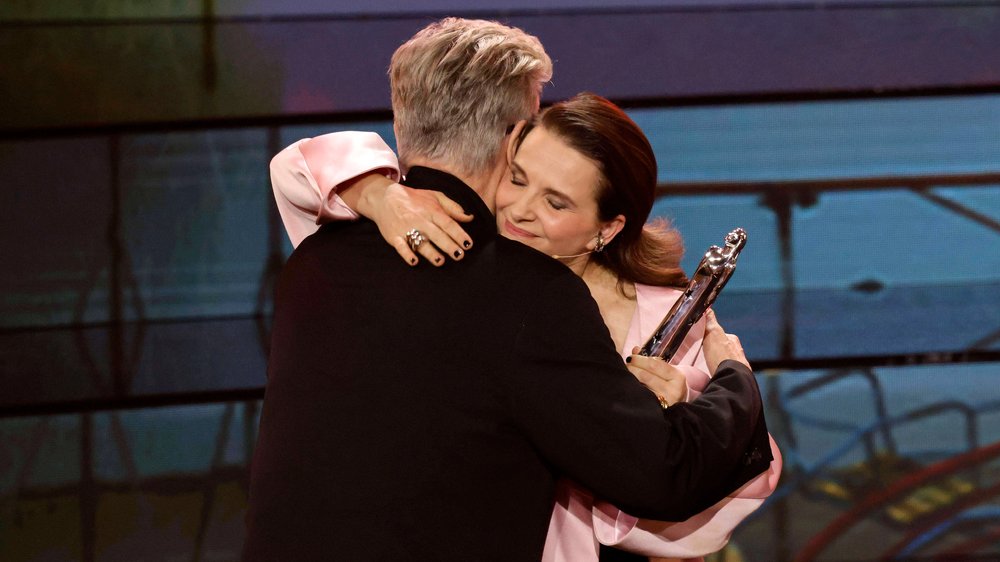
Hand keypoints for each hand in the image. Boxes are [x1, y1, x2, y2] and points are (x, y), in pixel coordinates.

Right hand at [355, 177, 473, 266]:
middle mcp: (420, 220)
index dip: (459, 234)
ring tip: (440, 261)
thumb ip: (453, 208)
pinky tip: (414, 262)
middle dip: (449, 246)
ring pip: (420, 242)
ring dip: (431, 253)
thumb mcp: (435, 196)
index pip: (448, 224)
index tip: (468, 245)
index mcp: (432, 211)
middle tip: (459, 256)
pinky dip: (407, 254)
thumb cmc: (414, 199)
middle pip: (437, 235)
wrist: (385, 197)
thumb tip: (470, 218)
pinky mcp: (394, 236)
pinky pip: (401, 246)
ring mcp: (406, 228)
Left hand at [626, 348, 687, 407]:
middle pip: (646, 376)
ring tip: (626, 373)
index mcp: (677, 376)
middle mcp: (673, 390)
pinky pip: (642, 397)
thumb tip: (635, 350)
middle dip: (633, 368)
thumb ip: (651, 359)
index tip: (631, 357)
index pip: (654, 365)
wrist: (680, 402)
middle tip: (626, 365)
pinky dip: (635, 389)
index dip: (640, 359)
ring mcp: (665, 402)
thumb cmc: (670, 382)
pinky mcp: (657, 410)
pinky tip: (630, 385)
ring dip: (631, 378)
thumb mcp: (666, 370)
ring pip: (642, 388)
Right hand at [702, 309, 748, 372]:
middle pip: (722, 348)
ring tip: (708, 367)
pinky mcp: (735, 376)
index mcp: (732, 340)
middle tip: (704, 356)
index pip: (719, 335)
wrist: (732, 377)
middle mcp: (737, 351)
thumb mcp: (713, 334)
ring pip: (724, 361)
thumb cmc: (723, 356)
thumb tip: (707, 308)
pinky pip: (725, 372)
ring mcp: (738, 365)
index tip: (703, 342)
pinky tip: (714, 375)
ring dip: (717, 363)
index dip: (709, 337)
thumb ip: (710, 321)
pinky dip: (720, 372)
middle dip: (714, 352)